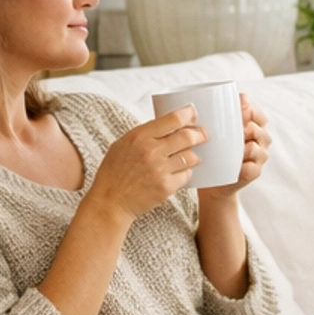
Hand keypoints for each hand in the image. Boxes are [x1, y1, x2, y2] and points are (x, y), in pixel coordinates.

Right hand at [88, 109, 206, 221]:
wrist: (110, 201)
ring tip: (193, 156)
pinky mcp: (166, 187)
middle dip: (200, 134)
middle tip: (203, 134)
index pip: (172, 119)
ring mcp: (160, 170)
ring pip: (191, 157)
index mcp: (140, 136)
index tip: (193, 113)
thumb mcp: (123, 144)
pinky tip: (181, 172)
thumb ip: (144, 134)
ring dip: (195, 155)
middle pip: (187, 136)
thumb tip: (166, 124)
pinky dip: (186, 173)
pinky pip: (186, 175)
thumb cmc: (114, 172)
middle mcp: (151, 151)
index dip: (188, 114)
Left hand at [197, 96, 269, 200]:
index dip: (247, 109)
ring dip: (244, 148)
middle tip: (230, 131)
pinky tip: (237, 166)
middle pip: (256, 128)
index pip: (255, 112)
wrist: (213, 180)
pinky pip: (252, 168)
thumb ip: (211, 114)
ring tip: (230, 150)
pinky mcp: (254, 172)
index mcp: (253, 123)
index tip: (236, 110)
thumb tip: (193, 102)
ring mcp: (259, 156)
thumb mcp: (214, 129)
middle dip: (245, 128)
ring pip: (255, 148)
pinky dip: (244, 167)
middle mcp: (260, 138)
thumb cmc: (214, 150)